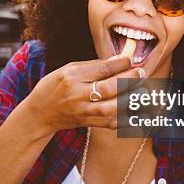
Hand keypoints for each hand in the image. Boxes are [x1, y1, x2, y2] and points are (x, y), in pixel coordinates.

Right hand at [21, 56, 143, 136]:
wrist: (39, 114)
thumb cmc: (55, 86)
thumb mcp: (69, 69)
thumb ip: (94, 65)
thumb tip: (120, 59)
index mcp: (72, 77)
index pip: (101, 69)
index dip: (120, 64)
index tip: (131, 59)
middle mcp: (78, 95)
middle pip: (109, 88)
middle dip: (129, 80)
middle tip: (141, 73)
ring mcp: (84, 112)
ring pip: (112, 108)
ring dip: (131, 100)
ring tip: (144, 92)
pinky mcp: (88, 123)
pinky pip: (111, 123)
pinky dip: (128, 119)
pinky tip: (140, 114)